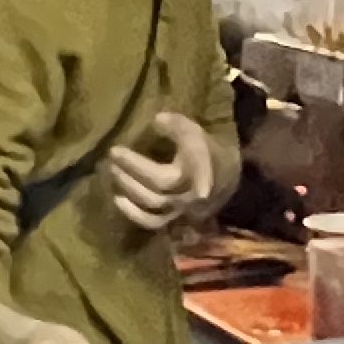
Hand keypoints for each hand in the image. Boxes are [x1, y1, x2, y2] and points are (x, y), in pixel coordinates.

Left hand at [105, 110, 222, 232]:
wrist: (231, 177)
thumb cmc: (211, 152)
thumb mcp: (197, 133)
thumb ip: (177, 126)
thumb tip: (156, 121)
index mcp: (193, 176)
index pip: (158, 175)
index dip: (135, 165)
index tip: (115, 150)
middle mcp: (187, 197)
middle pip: (153, 190)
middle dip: (129, 173)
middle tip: (112, 157)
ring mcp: (181, 210)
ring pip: (152, 205)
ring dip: (130, 189)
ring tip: (114, 173)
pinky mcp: (177, 219)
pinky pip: (153, 222)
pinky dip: (134, 213)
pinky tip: (118, 199)